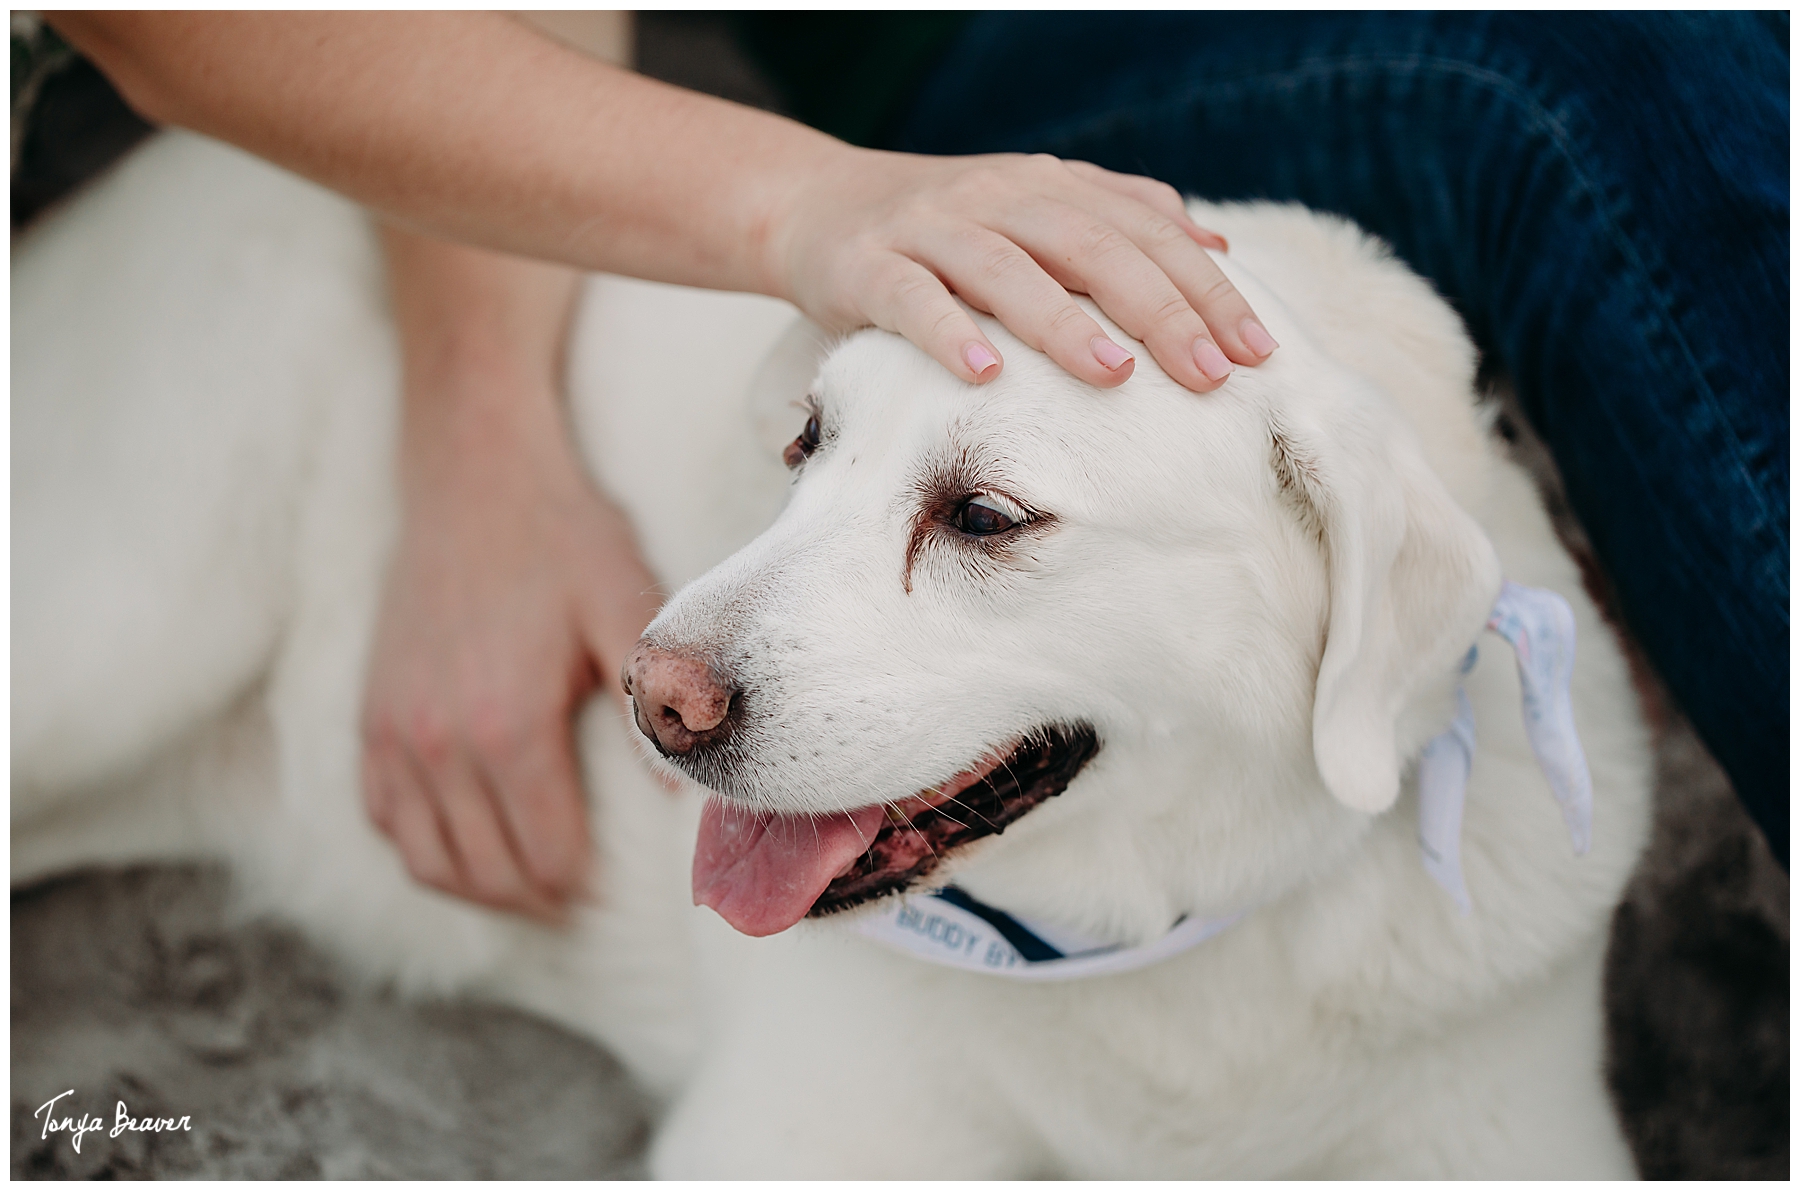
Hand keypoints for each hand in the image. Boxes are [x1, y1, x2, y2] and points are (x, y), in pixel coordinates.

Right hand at [361, 228, 660, 920]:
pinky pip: (383, 816)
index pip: (545, 855)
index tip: (614, 887)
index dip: (584, 885)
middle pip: (488, 871)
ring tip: (530, 888)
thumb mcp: (630, 608)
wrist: (475, 474)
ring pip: (427, 859)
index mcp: (508, 726)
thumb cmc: (563, 536)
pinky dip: (423, 847)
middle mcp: (439, 741)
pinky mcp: (371, 713)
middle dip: (540, 899)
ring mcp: (394, 730)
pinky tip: (466, 841)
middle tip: (580, 900)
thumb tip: (689, 793)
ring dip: (481, 888)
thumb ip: (658, 704)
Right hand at [771, 148, 1278, 393]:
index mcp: (1050, 186)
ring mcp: (931, 228)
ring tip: (1114, 373)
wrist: (817, 205)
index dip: (1206, 288)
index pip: (1146, 232)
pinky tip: (985, 374)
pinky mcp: (869, 266)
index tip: (1256, 351)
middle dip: (1159, 311)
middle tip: (1210, 374)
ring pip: (1006, 270)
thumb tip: (1215, 243)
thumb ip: (1120, 217)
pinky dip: (950, 333)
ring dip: (1062, 323)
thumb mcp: (1036, 207)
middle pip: (1092, 248)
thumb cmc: (946, 226)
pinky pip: (913, 299)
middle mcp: (999, 198)